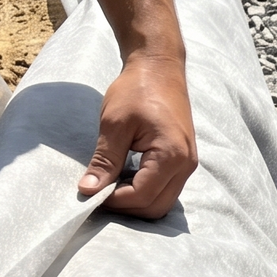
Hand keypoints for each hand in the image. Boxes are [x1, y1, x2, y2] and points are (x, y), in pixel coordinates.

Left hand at [78, 53, 197, 217]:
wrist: (159, 67)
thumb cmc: (136, 89)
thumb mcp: (114, 124)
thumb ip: (104, 161)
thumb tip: (88, 191)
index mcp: (171, 155)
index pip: (141, 196)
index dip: (113, 200)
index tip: (89, 191)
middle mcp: (186, 164)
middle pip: (155, 208)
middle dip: (126, 207)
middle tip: (98, 192)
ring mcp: (188, 164)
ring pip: (162, 203)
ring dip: (136, 201)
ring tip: (111, 185)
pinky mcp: (184, 161)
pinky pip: (166, 190)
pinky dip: (145, 192)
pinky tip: (125, 177)